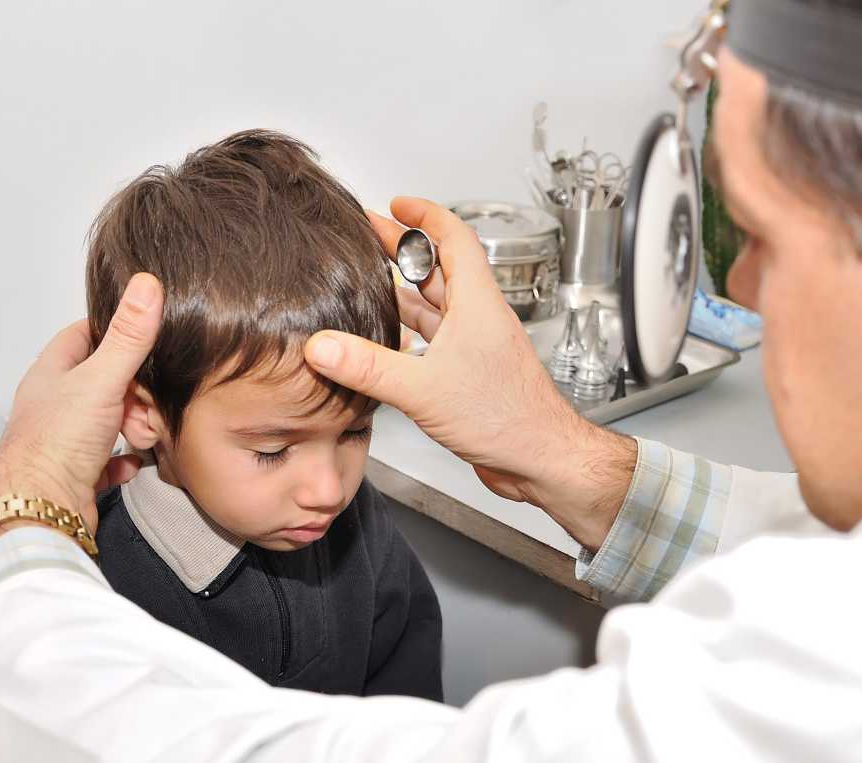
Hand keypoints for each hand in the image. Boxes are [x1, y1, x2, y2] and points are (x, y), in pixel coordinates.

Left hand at [0, 273, 163, 541]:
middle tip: (148, 402)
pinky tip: (132, 462)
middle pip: (101, 382)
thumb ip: (129, 336)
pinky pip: (106, 461)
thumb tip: (146, 285)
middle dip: (134, 390)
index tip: (141, 334)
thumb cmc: (57, 444)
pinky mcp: (73, 474)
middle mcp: (53, 405)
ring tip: (143, 435)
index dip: (111, 332)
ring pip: (106, 421)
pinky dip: (123, 460)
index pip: (80, 337)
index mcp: (51, 375)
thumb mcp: (101, 379)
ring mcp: (62, 440)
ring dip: (133, 425)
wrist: (41, 510)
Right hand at [303, 197, 635, 549]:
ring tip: (368, 276)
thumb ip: (368, 366)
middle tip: (368, 233)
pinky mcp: (469, 372)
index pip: (453, 238)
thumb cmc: (507, 419)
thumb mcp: (423, 389)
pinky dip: (408, 330)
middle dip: (402, 248)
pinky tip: (386, 337)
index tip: (398, 204)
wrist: (540, 459)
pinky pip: (433, 338)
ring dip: (404, 288)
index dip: (424, 216)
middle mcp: (478, 318)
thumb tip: (321, 347)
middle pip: (438, 267)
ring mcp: (475, 345)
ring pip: (435, 304)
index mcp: (477, 303)